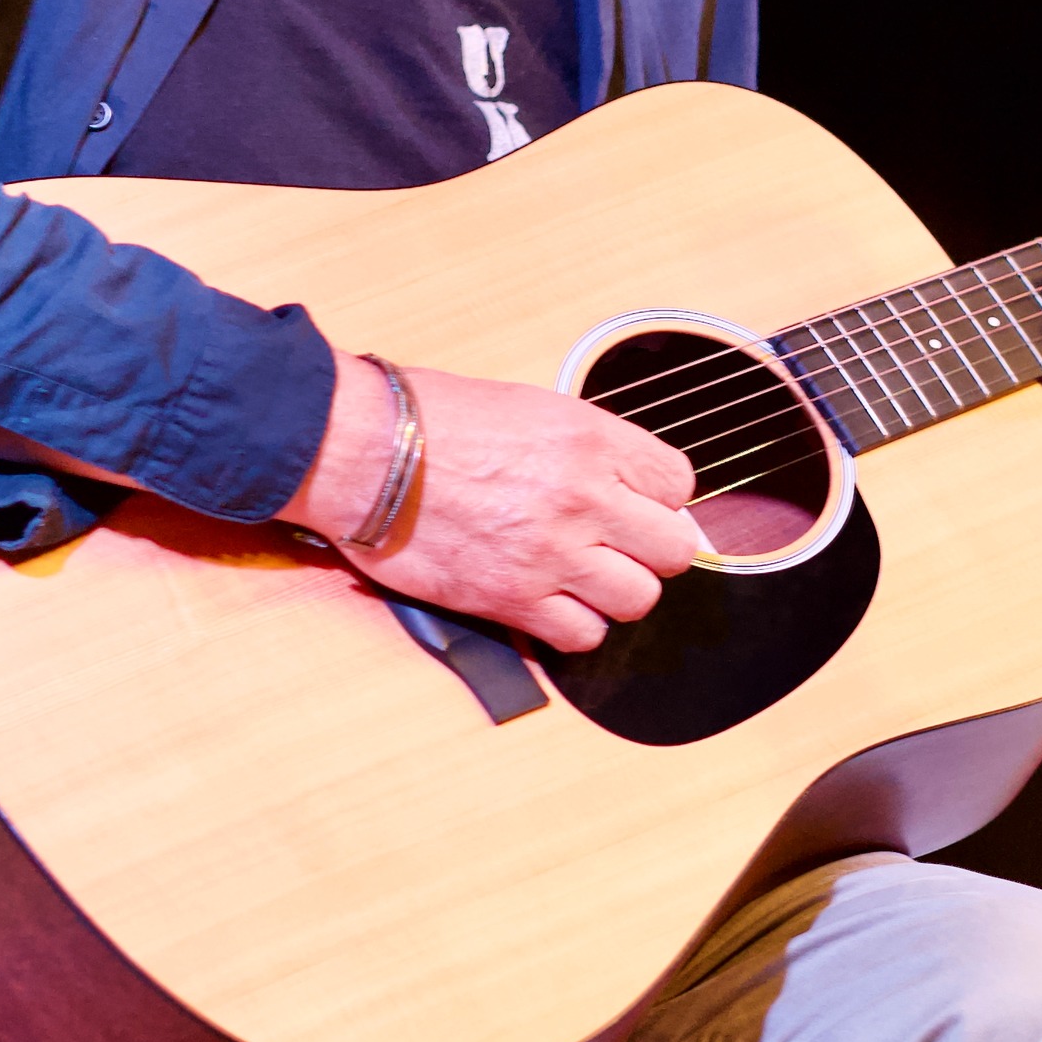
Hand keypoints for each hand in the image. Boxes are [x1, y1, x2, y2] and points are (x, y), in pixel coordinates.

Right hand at [281, 350, 697, 653]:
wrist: (362, 451)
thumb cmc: (430, 420)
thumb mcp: (529, 406)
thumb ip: (586, 449)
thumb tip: (623, 486)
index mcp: (592, 439)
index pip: (679, 484)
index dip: (658, 499)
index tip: (633, 505)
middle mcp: (584, 498)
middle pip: (673, 551)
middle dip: (648, 550)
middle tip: (613, 546)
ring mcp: (552, 553)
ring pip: (637, 600)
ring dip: (613, 593)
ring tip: (579, 578)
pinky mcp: (513, 599)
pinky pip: (582, 635)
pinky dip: (572, 627)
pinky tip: (547, 603)